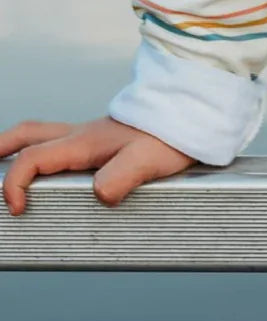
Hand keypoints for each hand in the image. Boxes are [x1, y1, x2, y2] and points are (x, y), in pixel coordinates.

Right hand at [0, 116, 193, 214]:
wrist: (194, 111)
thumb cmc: (171, 134)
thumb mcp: (146, 160)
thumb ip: (120, 178)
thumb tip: (98, 195)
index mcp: (83, 142)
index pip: (33, 159)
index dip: (16, 183)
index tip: (18, 209)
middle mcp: (82, 135)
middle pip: (29, 135)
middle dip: (2, 150)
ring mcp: (92, 134)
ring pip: (45, 133)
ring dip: (21, 146)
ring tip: (5, 162)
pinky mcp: (105, 139)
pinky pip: (64, 140)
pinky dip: (46, 149)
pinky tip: (54, 165)